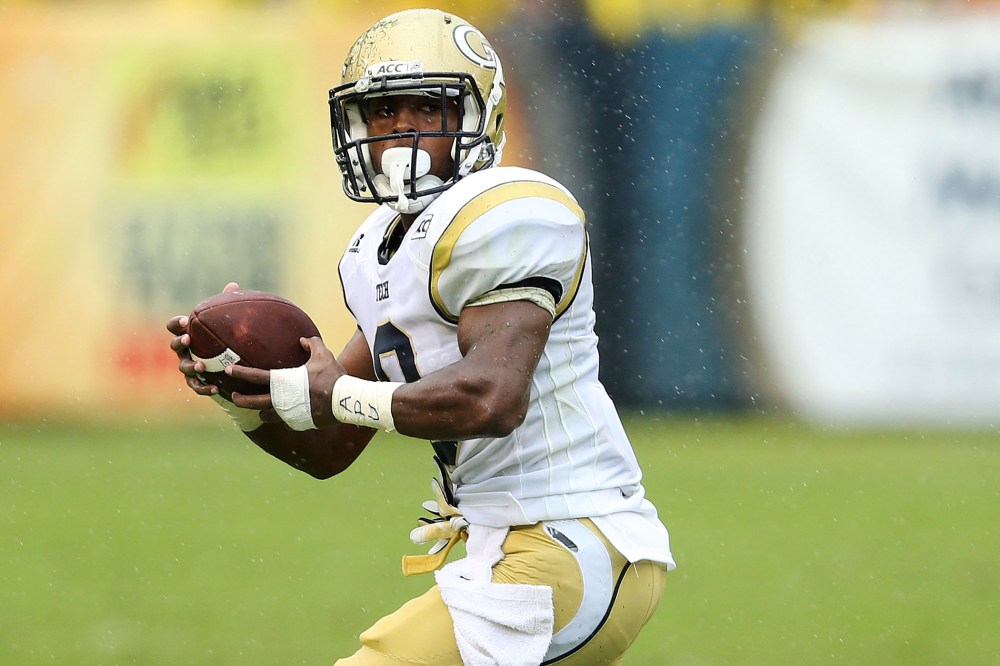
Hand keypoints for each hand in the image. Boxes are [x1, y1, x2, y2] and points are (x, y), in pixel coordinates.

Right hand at [165, 282, 239, 396]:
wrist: (225, 365)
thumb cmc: (221, 338)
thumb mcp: (223, 323)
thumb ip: (225, 305)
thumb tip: (233, 285)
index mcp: (188, 333)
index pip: (174, 326)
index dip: (177, 324)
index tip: (185, 321)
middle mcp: (184, 350)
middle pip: (174, 345)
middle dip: (179, 342)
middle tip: (188, 340)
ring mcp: (187, 366)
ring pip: (183, 367)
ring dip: (191, 366)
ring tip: (202, 367)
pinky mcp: (196, 382)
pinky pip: (196, 386)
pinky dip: (204, 388)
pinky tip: (216, 388)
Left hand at [227, 336, 347, 428]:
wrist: (344, 400)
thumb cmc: (332, 376)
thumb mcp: (323, 354)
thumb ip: (311, 343)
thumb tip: (303, 340)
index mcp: (283, 382)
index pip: (255, 376)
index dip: (239, 372)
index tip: (228, 370)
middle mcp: (281, 400)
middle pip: (253, 402)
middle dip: (240, 400)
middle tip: (233, 397)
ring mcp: (288, 414)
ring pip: (267, 416)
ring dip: (262, 412)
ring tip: (259, 411)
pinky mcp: (298, 423)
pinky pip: (286, 423)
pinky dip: (284, 419)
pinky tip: (285, 417)